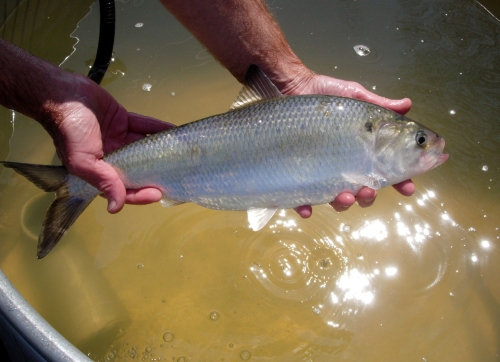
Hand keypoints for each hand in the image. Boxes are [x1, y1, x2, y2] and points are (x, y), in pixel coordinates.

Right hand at [51, 74, 173, 212]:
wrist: (62, 94)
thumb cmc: (70, 129)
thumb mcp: (83, 160)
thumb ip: (103, 181)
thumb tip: (116, 208)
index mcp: (99, 170)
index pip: (123, 188)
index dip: (140, 194)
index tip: (158, 193)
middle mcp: (111, 157)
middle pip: (137, 170)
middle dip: (154, 175)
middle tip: (174, 178)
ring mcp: (118, 138)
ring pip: (144, 148)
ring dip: (160, 151)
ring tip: (180, 155)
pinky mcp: (124, 120)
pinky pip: (145, 126)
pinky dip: (159, 129)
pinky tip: (174, 132)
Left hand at [283, 71, 414, 217]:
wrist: (294, 88)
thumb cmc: (327, 96)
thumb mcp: (356, 97)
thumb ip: (380, 105)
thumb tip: (407, 104)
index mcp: (362, 152)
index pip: (386, 171)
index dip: (400, 181)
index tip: (408, 188)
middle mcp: (344, 165)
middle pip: (363, 192)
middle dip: (368, 197)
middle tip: (369, 191)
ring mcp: (321, 173)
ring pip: (336, 200)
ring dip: (343, 204)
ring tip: (344, 197)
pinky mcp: (299, 175)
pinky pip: (301, 198)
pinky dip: (305, 207)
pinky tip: (307, 209)